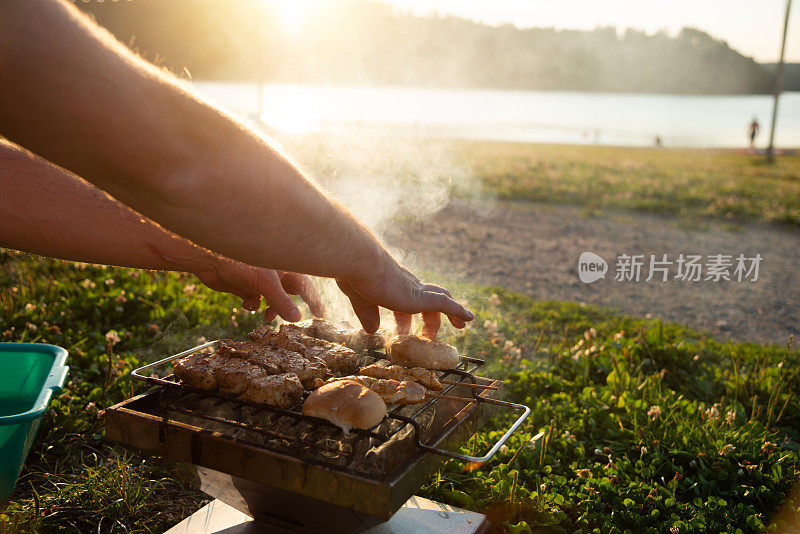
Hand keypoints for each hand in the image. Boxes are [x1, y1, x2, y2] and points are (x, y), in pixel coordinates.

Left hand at [195, 259, 323, 321]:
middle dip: (289, 306)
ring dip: (271, 309)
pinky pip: (255, 301)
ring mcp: (258, 280)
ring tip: (267, 316)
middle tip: (293, 321)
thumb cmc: (240, 263)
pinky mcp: (244, 287)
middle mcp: (274, 273)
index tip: (321, 315)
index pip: (305, 285)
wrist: (208, 260)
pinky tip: (247, 303)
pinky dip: (253, 305)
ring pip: (272, 299)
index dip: (314, 300)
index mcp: (284, 266)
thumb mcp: (266, 284)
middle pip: (289, 293)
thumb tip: (297, 319)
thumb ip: (282, 302)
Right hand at [336, 257, 472, 338]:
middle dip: (431, 317)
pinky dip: (459, 311)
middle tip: (430, 334)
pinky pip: (447, 304)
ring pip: (441, 299)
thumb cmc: (356, 276)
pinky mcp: (421, 297)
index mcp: (393, 284)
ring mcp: (416, 290)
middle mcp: (407, 285)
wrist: (361, 263)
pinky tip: (469, 319)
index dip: (405, 316)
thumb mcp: (361, 299)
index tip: (404, 329)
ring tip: (461, 325)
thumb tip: (372, 330)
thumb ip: (367, 313)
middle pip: (427, 299)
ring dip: (452, 313)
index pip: (404, 300)